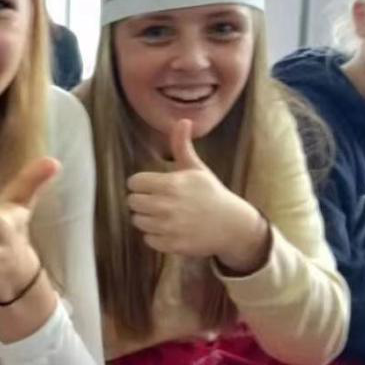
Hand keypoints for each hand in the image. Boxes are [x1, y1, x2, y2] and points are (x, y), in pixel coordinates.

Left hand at [126, 120, 269, 273]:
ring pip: (137, 221)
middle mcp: (167, 206)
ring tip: (164, 215)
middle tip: (157, 201)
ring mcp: (169, 227)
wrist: (232, 225)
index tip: (152, 186)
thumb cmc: (211, 193)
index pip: (134, 183)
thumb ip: (182, 146)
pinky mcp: (171, 244)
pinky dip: (155, 236)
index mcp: (171, 184)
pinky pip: (148, 239)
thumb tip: (182, 120)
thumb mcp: (197, 169)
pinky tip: (169, 230)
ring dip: (147, 219)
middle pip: (132, 202)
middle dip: (142, 201)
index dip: (142, 184)